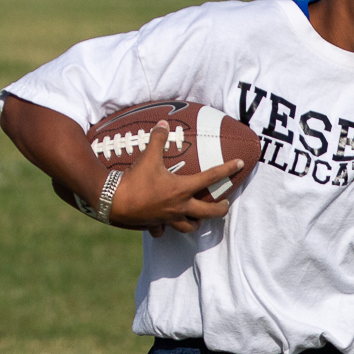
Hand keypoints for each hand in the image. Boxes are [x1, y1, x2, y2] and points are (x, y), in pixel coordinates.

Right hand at [107, 121, 243, 233]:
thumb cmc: (134, 179)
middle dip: (221, 209)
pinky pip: (164, 231)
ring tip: (198, 218)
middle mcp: (180, 207)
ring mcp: (168, 219)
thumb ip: (158, 140)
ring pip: (190, 227)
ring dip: (197, 223)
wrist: (114, 201)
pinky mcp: (155, 225)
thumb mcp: (148, 157)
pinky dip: (165, 228)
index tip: (240, 164)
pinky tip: (163, 225)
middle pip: (209, 213)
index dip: (227, 169)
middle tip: (224, 204)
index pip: (211, 178)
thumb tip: (163, 123)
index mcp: (182, 189)